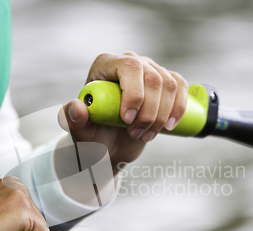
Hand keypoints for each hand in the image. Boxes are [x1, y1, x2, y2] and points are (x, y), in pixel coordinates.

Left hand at [60, 52, 188, 173]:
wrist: (109, 147)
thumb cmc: (92, 137)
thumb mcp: (81, 133)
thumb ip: (73, 120)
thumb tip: (77, 107)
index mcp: (105, 65)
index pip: (129, 68)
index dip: (134, 93)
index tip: (127, 120)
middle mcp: (129, 62)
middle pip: (153, 77)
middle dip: (148, 111)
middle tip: (135, 134)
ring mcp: (149, 70)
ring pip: (169, 85)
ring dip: (161, 115)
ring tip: (145, 135)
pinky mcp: (165, 82)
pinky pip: (180, 87)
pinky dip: (179, 108)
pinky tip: (169, 125)